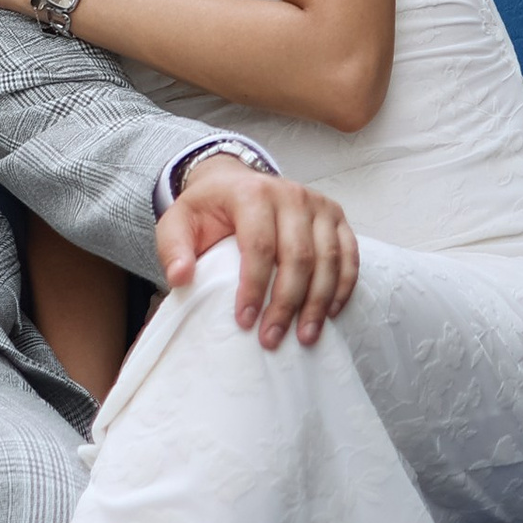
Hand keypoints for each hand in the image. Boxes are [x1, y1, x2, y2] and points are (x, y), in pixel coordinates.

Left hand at [154, 159, 358, 350]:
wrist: (235, 183)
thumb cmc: (208, 210)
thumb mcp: (178, 222)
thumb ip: (173, 248)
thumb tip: (181, 277)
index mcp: (251, 192)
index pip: (259, 244)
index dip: (254, 286)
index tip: (244, 321)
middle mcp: (290, 194)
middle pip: (298, 256)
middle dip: (286, 303)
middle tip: (271, 339)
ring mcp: (318, 204)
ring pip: (328, 259)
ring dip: (317, 302)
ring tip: (304, 337)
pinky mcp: (335, 216)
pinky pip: (349, 254)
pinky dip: (343, 286)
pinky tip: (328, 313)